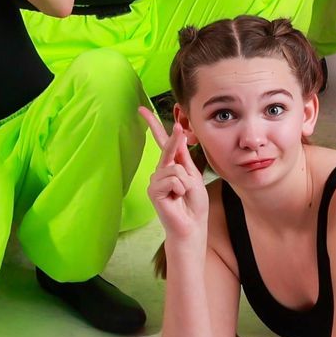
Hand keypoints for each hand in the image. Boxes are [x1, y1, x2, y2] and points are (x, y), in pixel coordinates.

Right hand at [141, 106, 207, 242]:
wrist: (192, 226)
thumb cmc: (194, 204)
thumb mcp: (193, 176)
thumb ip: (183, 157)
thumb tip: (178, 134)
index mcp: (170, 166)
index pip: (162, 142)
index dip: (153, 124)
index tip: (141, 109)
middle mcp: (160, 171)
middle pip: (168, 147)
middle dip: (176, 142)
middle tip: (183, 160)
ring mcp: (155, 180)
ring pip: (176, 168)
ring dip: (186, 182)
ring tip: (183, 195)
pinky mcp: (154, 190)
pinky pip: (173, 179)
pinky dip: (181, 189)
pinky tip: (177, 199)